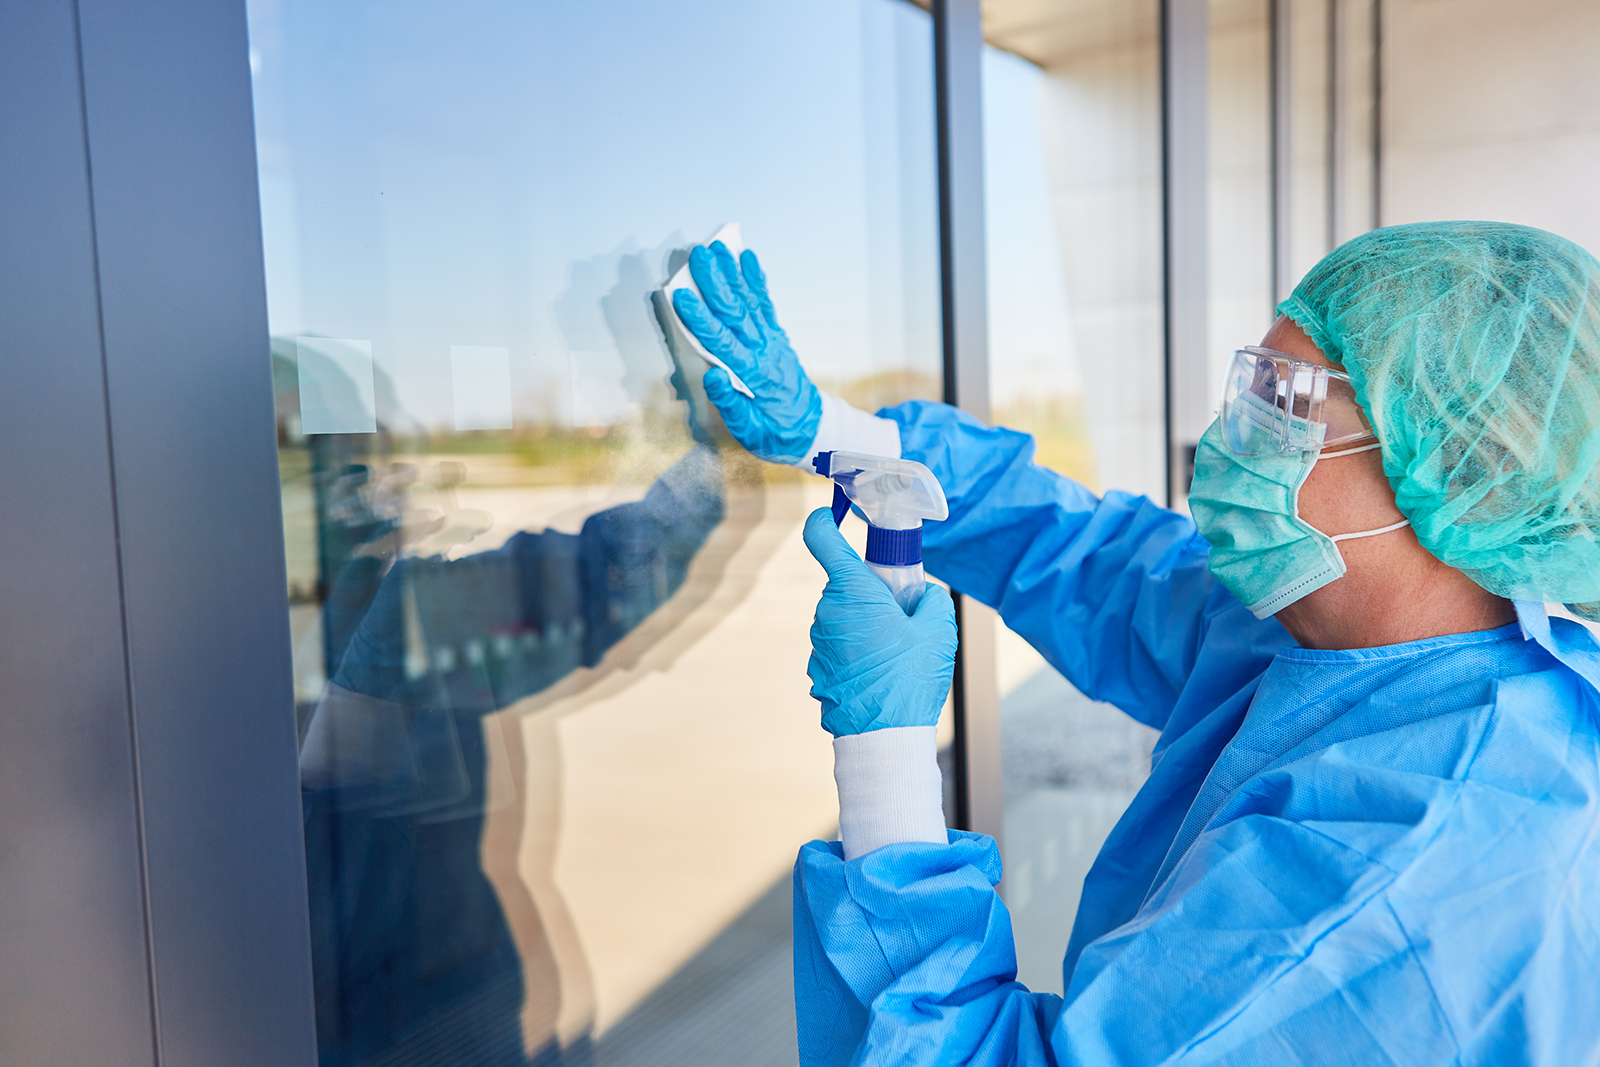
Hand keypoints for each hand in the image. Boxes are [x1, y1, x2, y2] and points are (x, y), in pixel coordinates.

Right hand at [671, 242, 822, 463]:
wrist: (812, 430)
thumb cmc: (776, 434)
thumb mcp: (750, 433)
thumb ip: (730, 404)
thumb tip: (712, 376)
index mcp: (754, 376)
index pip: (723, 343)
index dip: (700, 319)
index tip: (681, 296)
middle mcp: (765, 352)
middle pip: (736, 313)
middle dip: (715, 282)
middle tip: (698, 254)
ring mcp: (772, 341)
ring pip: (749, 302)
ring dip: (732, 273)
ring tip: (719, 247)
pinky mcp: (776, 337)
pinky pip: (764, 305)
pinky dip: (756, 281)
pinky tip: (747, 259)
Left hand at [803, 508, 956, 736]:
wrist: (885, 736)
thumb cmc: (911, 677)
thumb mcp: (938, 629)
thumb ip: (929, 599)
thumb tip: (921, 596)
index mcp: (851, 590)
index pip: (821, 538)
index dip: (824, 521)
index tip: (831, 516)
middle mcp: (826, 612)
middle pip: (847, 585)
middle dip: (872, 593)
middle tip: (903, 615)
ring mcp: (818, 643)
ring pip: (844, 618)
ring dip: (867, 626)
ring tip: (897, 655)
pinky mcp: (818, 669)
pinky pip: (840, 647)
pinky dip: (858, 653)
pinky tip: (882, 676)